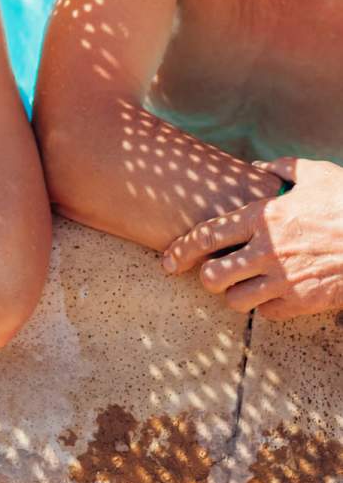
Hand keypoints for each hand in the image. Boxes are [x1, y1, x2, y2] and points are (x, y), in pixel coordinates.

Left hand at [161, 157, 342, 319]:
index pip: (206, 235)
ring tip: (240, 285)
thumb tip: (257, 168)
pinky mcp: (302, 302)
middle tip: (212, 273)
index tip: (168, 261)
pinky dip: (264, 307)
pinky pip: (266, 313)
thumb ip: (281, 169)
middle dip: (207, 277)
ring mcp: (284, 280)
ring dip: (233, 294)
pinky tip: (270, 294)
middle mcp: (267, 251)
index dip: (180, 250)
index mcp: (262, 218)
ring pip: (235, 300)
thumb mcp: (315, 174)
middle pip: (213, 276)